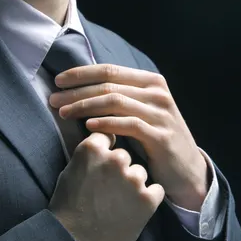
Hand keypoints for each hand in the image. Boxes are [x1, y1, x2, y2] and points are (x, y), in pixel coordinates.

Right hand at [48, 132, 164, 240]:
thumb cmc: (67, 210)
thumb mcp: (69, 173)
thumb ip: (89, 157)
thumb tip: (100, 147)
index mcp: (92, 150)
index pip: (108, 136)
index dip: (107, 150)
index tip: (104, 162)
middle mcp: (115, 160)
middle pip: (125, 156)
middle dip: (120, 169)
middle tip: (109, 190)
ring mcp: (133, 179)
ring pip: (140, 173)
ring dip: (134, 185)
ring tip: (119, 204)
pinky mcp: (148, 199)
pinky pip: (156, 190)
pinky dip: (148, 199)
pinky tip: (134, 209)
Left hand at [49, 64, 208, 210]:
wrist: (186, 171)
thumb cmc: (155, 141)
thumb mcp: (140, 113)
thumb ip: (120, 98)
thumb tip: (80, 89)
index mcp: (151, 82)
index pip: (110, 70)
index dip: (81, 73)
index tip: (58, 80)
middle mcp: (158, 93)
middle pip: (109, 85)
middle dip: (77, 91)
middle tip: (53, 99)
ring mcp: (161, 113)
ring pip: (115, 101)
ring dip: (85, 106)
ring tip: (64, 113)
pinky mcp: (161, 136)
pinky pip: (128, 124)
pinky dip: (106, 123)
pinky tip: (88, 127)